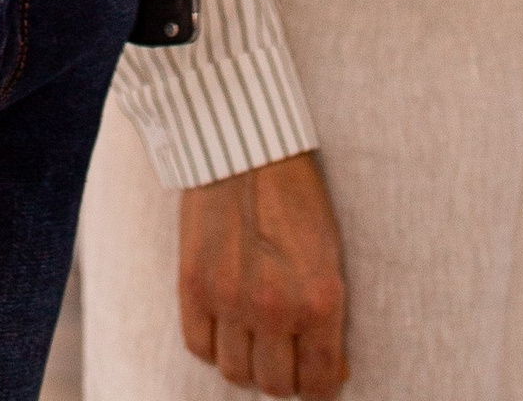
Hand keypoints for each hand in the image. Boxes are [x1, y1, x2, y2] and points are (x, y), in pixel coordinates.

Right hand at [179, 152, 347, 394]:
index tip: (316, 376)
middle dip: (283, 377)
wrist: (245, 145)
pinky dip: (212, 346)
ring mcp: (229, 299)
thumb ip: (326, 314)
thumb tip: (327, 369)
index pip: (319, 384)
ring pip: (234, 373)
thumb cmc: (296, 195)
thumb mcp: (329, 253)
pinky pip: (199, 347)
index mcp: (319, 300)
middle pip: (274, 385)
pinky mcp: (193, 284)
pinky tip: (224, 327)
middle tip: (284, 357)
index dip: (318, 386)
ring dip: (246, 364)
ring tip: (252, 342)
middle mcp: (275, 308)